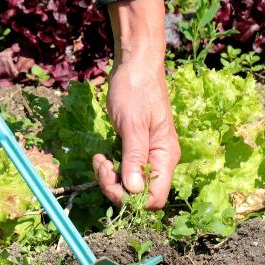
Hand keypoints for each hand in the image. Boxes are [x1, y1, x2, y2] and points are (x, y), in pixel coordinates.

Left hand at [92, 0, 179, 208]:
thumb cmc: (136, 90)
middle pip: (139, 195)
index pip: (155, 198)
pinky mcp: (134, 151)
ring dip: (109, 178)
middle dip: (115, 187)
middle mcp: (159, 161)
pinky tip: (101, 156)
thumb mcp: (133, 124)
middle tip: (100, 164)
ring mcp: (147, 156)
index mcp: (165, 157)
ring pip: (129, 186)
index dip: (131, 198)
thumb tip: (134, 190)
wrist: (134, 66)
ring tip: (98, 158)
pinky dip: (110, 170)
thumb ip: (134, 157)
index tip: (111, 178)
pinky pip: (123, 172)